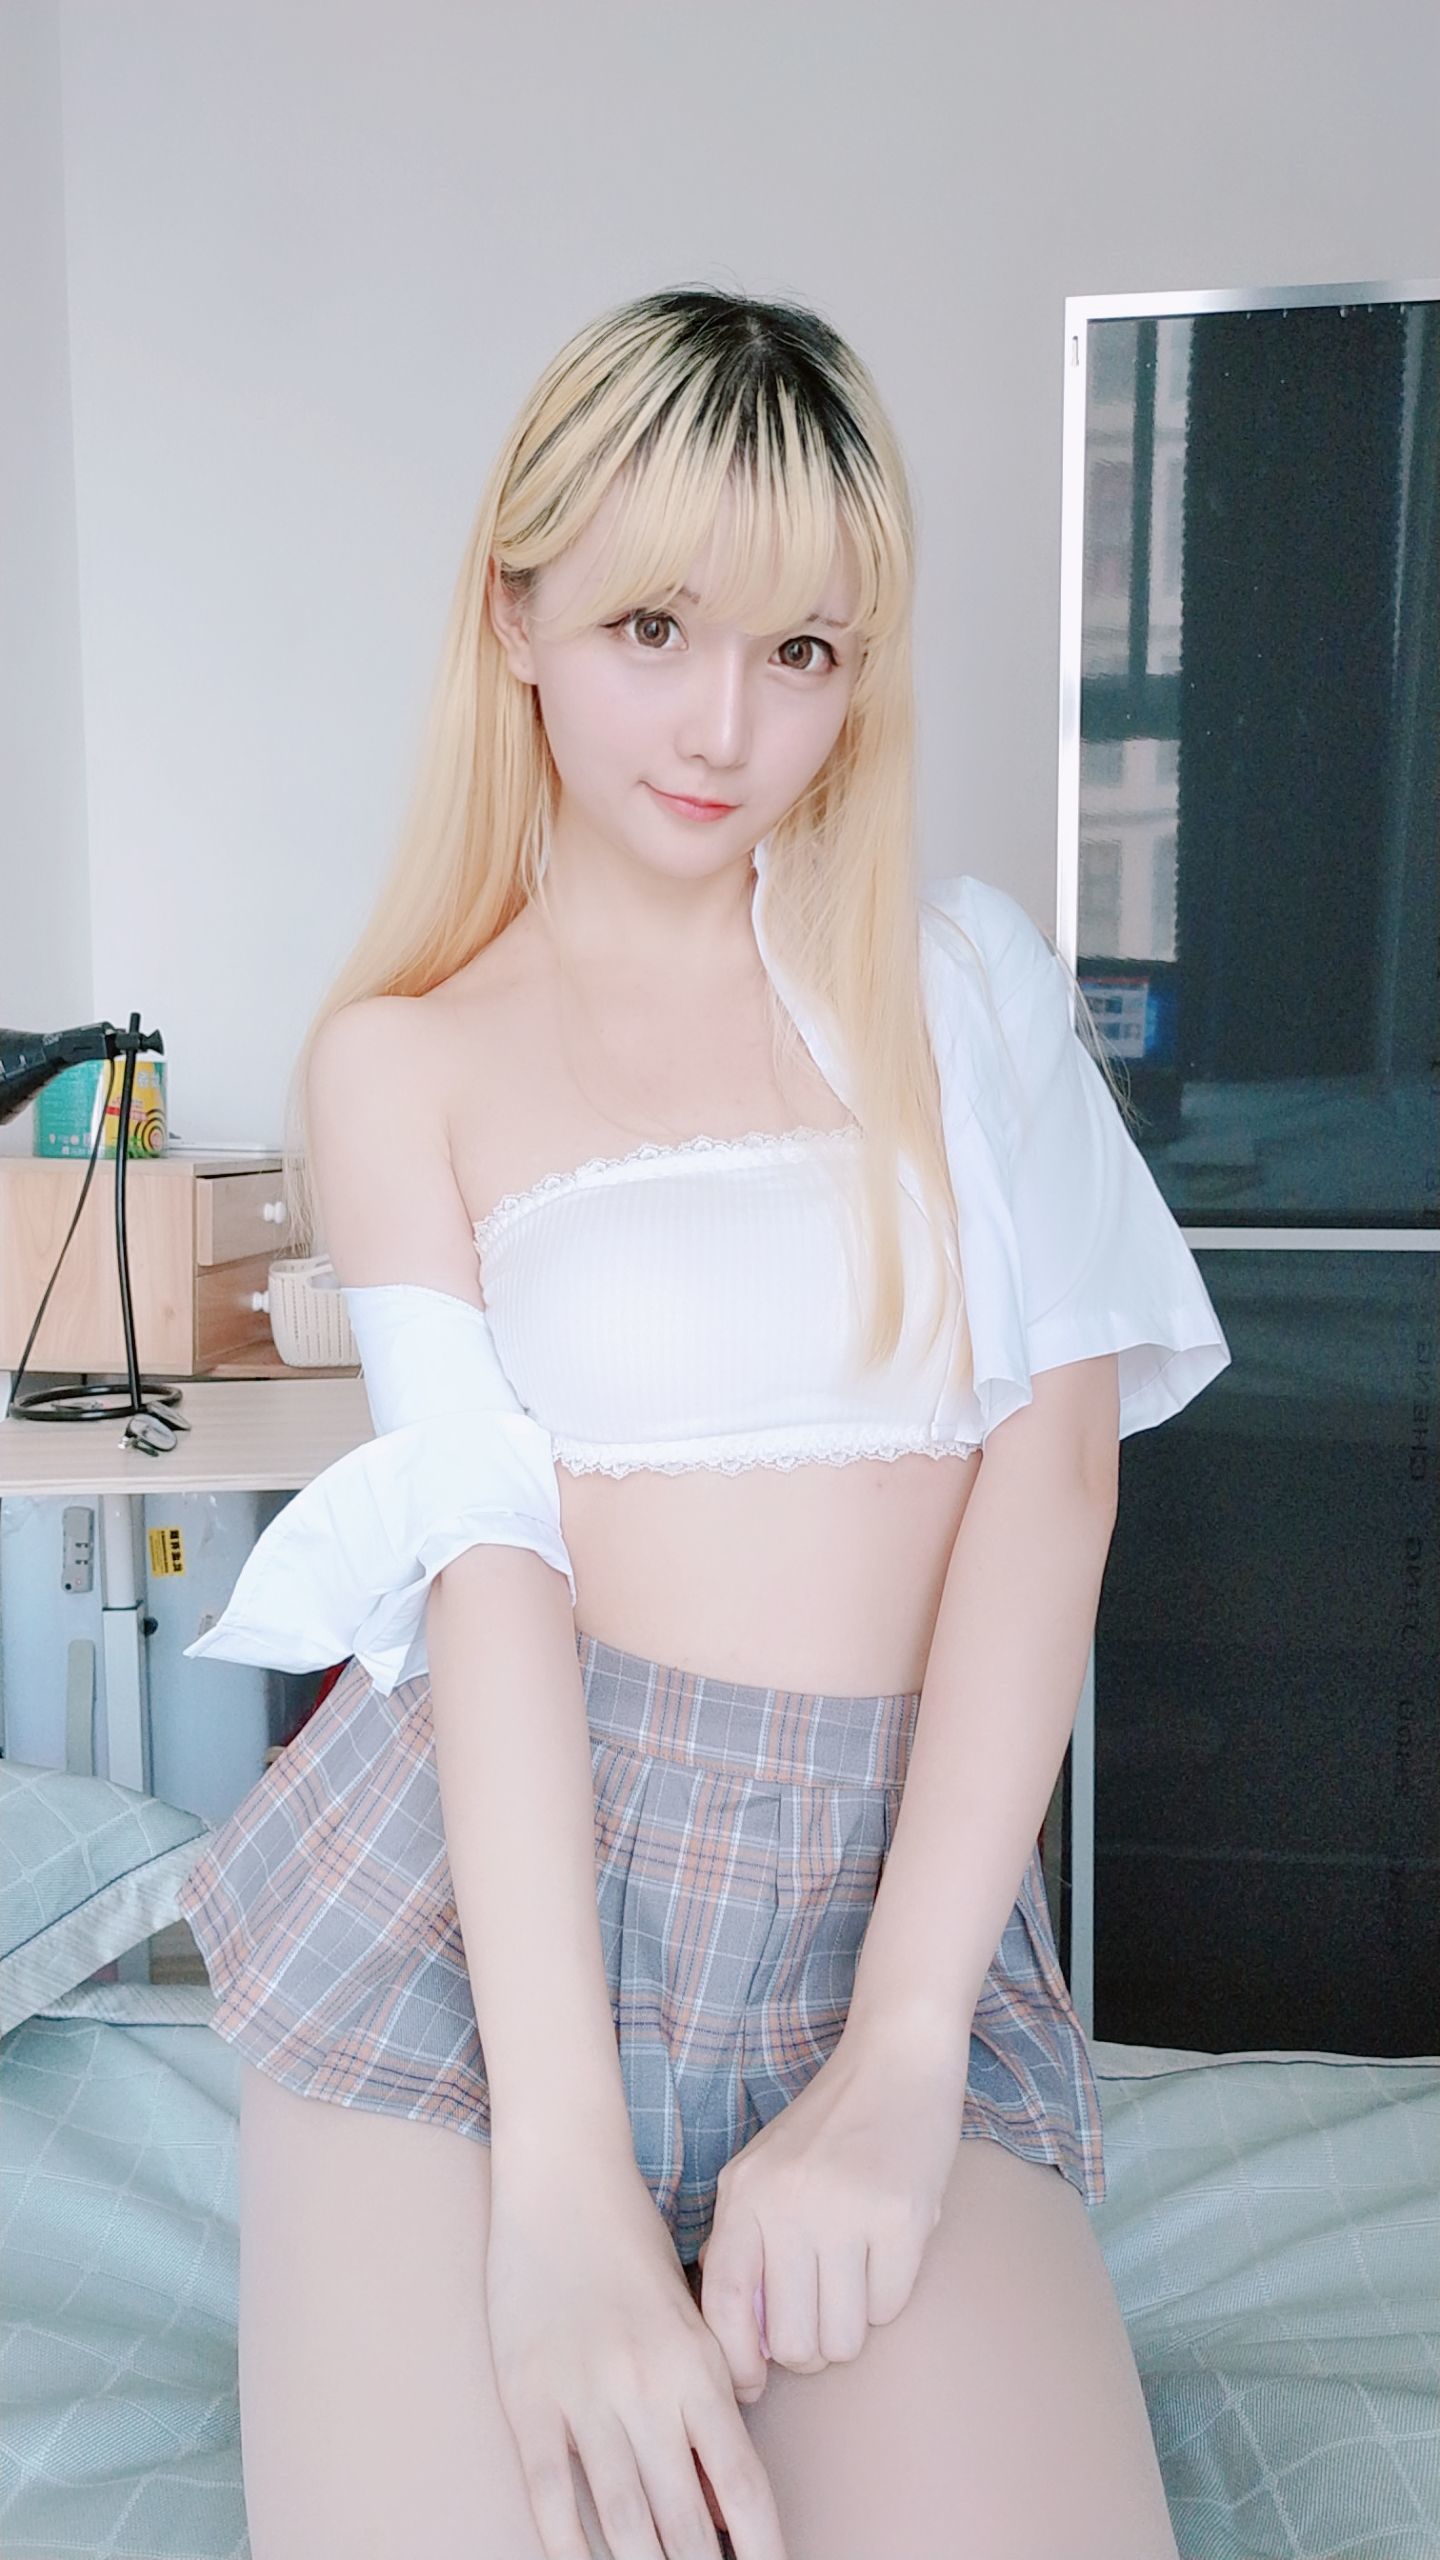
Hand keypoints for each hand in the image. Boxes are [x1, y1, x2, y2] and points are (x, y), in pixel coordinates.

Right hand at [485, 2156, 789, 2559]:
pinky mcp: (528, 2398)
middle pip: (685, 2521)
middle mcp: (648, 2388)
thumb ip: (712, 2403)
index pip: (744, 2486)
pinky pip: (551, 2495)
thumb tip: (726, 2505)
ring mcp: (584, 2395)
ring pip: (622, 2522)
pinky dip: (570, 2550)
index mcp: (700, 2365)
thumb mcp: (691, 2318)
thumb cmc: (632, 2246)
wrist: (562, 2182)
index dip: (762, 2552)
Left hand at [695, 2028, 966, 2389]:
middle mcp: (788, 2205)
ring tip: (855, 2279)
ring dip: (851, 2327)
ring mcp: (846, 2212)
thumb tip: (736, 2336)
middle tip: (821, 2314)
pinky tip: (887, 2251)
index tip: (754, 2381)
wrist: (894, 2061)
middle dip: (808, 2348)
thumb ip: (739, 2241)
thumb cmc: (826, 2126)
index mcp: (745, 2193)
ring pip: (842, 2340)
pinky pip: (889, 2309)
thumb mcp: (760, 2170)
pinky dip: (889, 2295)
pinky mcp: (903, 2219)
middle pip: (790, 2344)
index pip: (724, 2306)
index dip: (736, 2363)